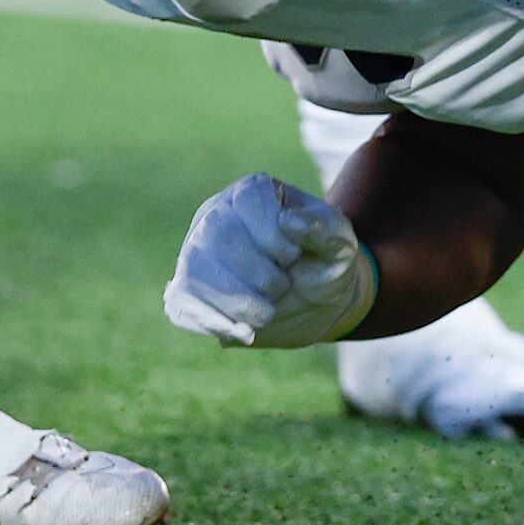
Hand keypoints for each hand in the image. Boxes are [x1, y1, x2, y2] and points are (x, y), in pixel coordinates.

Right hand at [164, 173, 377, 349]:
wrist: (313, 303)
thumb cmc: (324, 262)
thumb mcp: (340, 244)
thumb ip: (323, 229)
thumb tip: (287, 221)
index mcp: (253, 192)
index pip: (246, 201)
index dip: (271, 235)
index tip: (293, 257)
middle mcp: (217, 214)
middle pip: (217, 234)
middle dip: (257, 272)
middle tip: (283, 287)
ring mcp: (196, 252)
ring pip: (196, 270)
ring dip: (237, 300)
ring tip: (268, 313)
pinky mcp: (187, 288)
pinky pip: (182, 302)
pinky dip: (214, 321)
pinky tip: (244, 332)